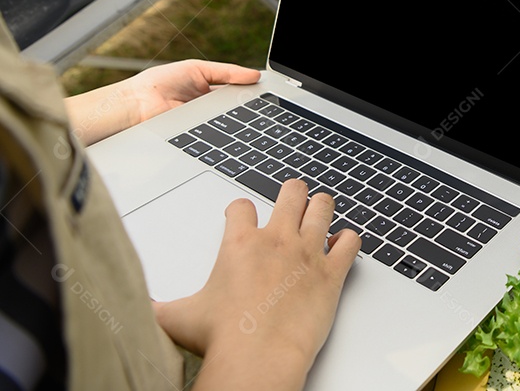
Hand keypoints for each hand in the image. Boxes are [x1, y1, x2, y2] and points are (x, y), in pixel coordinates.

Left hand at [66, 60, 260, 144]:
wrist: (135, 104)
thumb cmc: (158, 83)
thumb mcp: (196, 69)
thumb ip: (227, 72)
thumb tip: (255, 74)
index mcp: (211, 90)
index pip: (239, 91)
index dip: (254, 90)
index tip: (271, 90)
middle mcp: (210, 109)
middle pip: (240, 108)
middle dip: (252, 105)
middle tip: (268, 102)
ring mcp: (206, 124)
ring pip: (233, 122)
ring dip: (243, 118)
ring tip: (256, 111)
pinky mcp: (200, 136)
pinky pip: (220, 134)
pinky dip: (230, 130)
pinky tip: (239, 125)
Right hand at [154, 180, 362, 390]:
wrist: (258, 357)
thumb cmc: (223, 337)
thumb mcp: (178, 318)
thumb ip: (159, 308)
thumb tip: (138, 311)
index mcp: (240, 243)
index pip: (241, 206)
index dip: (241, 208)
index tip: (242, 214)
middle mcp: (277, 240)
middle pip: (291, 193)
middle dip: (292, 193)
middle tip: (293, 198)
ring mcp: (307, 253)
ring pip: (323, 208)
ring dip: (322, 207)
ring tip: (320, 209)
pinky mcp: (331, 273)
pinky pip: (350, 242)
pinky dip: (349, 240)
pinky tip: (343, 244)